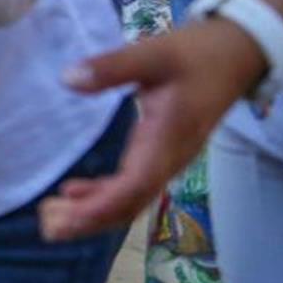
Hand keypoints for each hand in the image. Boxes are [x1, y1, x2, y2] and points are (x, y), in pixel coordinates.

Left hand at [38, 19, 266, 241]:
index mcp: (166, 138)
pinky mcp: (163, 154)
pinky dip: (104, 197)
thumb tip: (68, 79)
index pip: (135, 184)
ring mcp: (168, 160)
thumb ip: (111, 67)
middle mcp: (169, 158)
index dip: (101, 204)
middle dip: (91, 220)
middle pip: (130, 203)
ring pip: (132, 200)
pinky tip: (74, 193)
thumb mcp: (151, 55)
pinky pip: (134, 187)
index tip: (67, 214)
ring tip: (52, 219)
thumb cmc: (194, 54)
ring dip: (94, 213)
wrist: (234, 55)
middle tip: (47, 227)